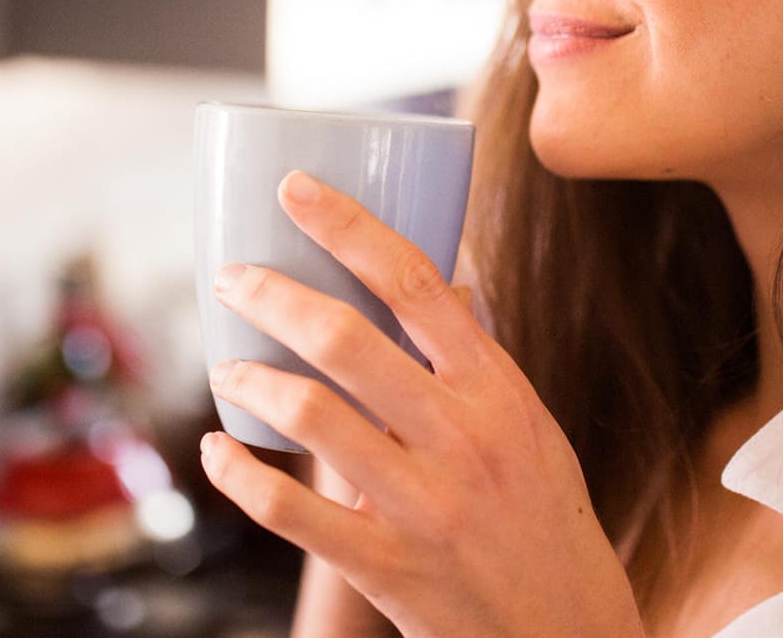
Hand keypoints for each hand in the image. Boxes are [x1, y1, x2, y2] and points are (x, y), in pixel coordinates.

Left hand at [200, 170, 645, 637]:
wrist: (565, 631)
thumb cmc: (541, 517)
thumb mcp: (530, 426)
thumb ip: (478, 361)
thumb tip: (438, 283)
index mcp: (498, 389)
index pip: (417, 283)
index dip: (348, 227)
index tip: (295, 189)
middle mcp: (464, 438)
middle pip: (348, 339)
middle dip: (273, 296)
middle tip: (233, 280)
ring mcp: (424, 505)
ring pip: (312, 416)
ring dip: (251, 380)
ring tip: (225, 368)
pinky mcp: (389, 568)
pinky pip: (292, 513)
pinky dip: (239, 476)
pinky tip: (217, 454)